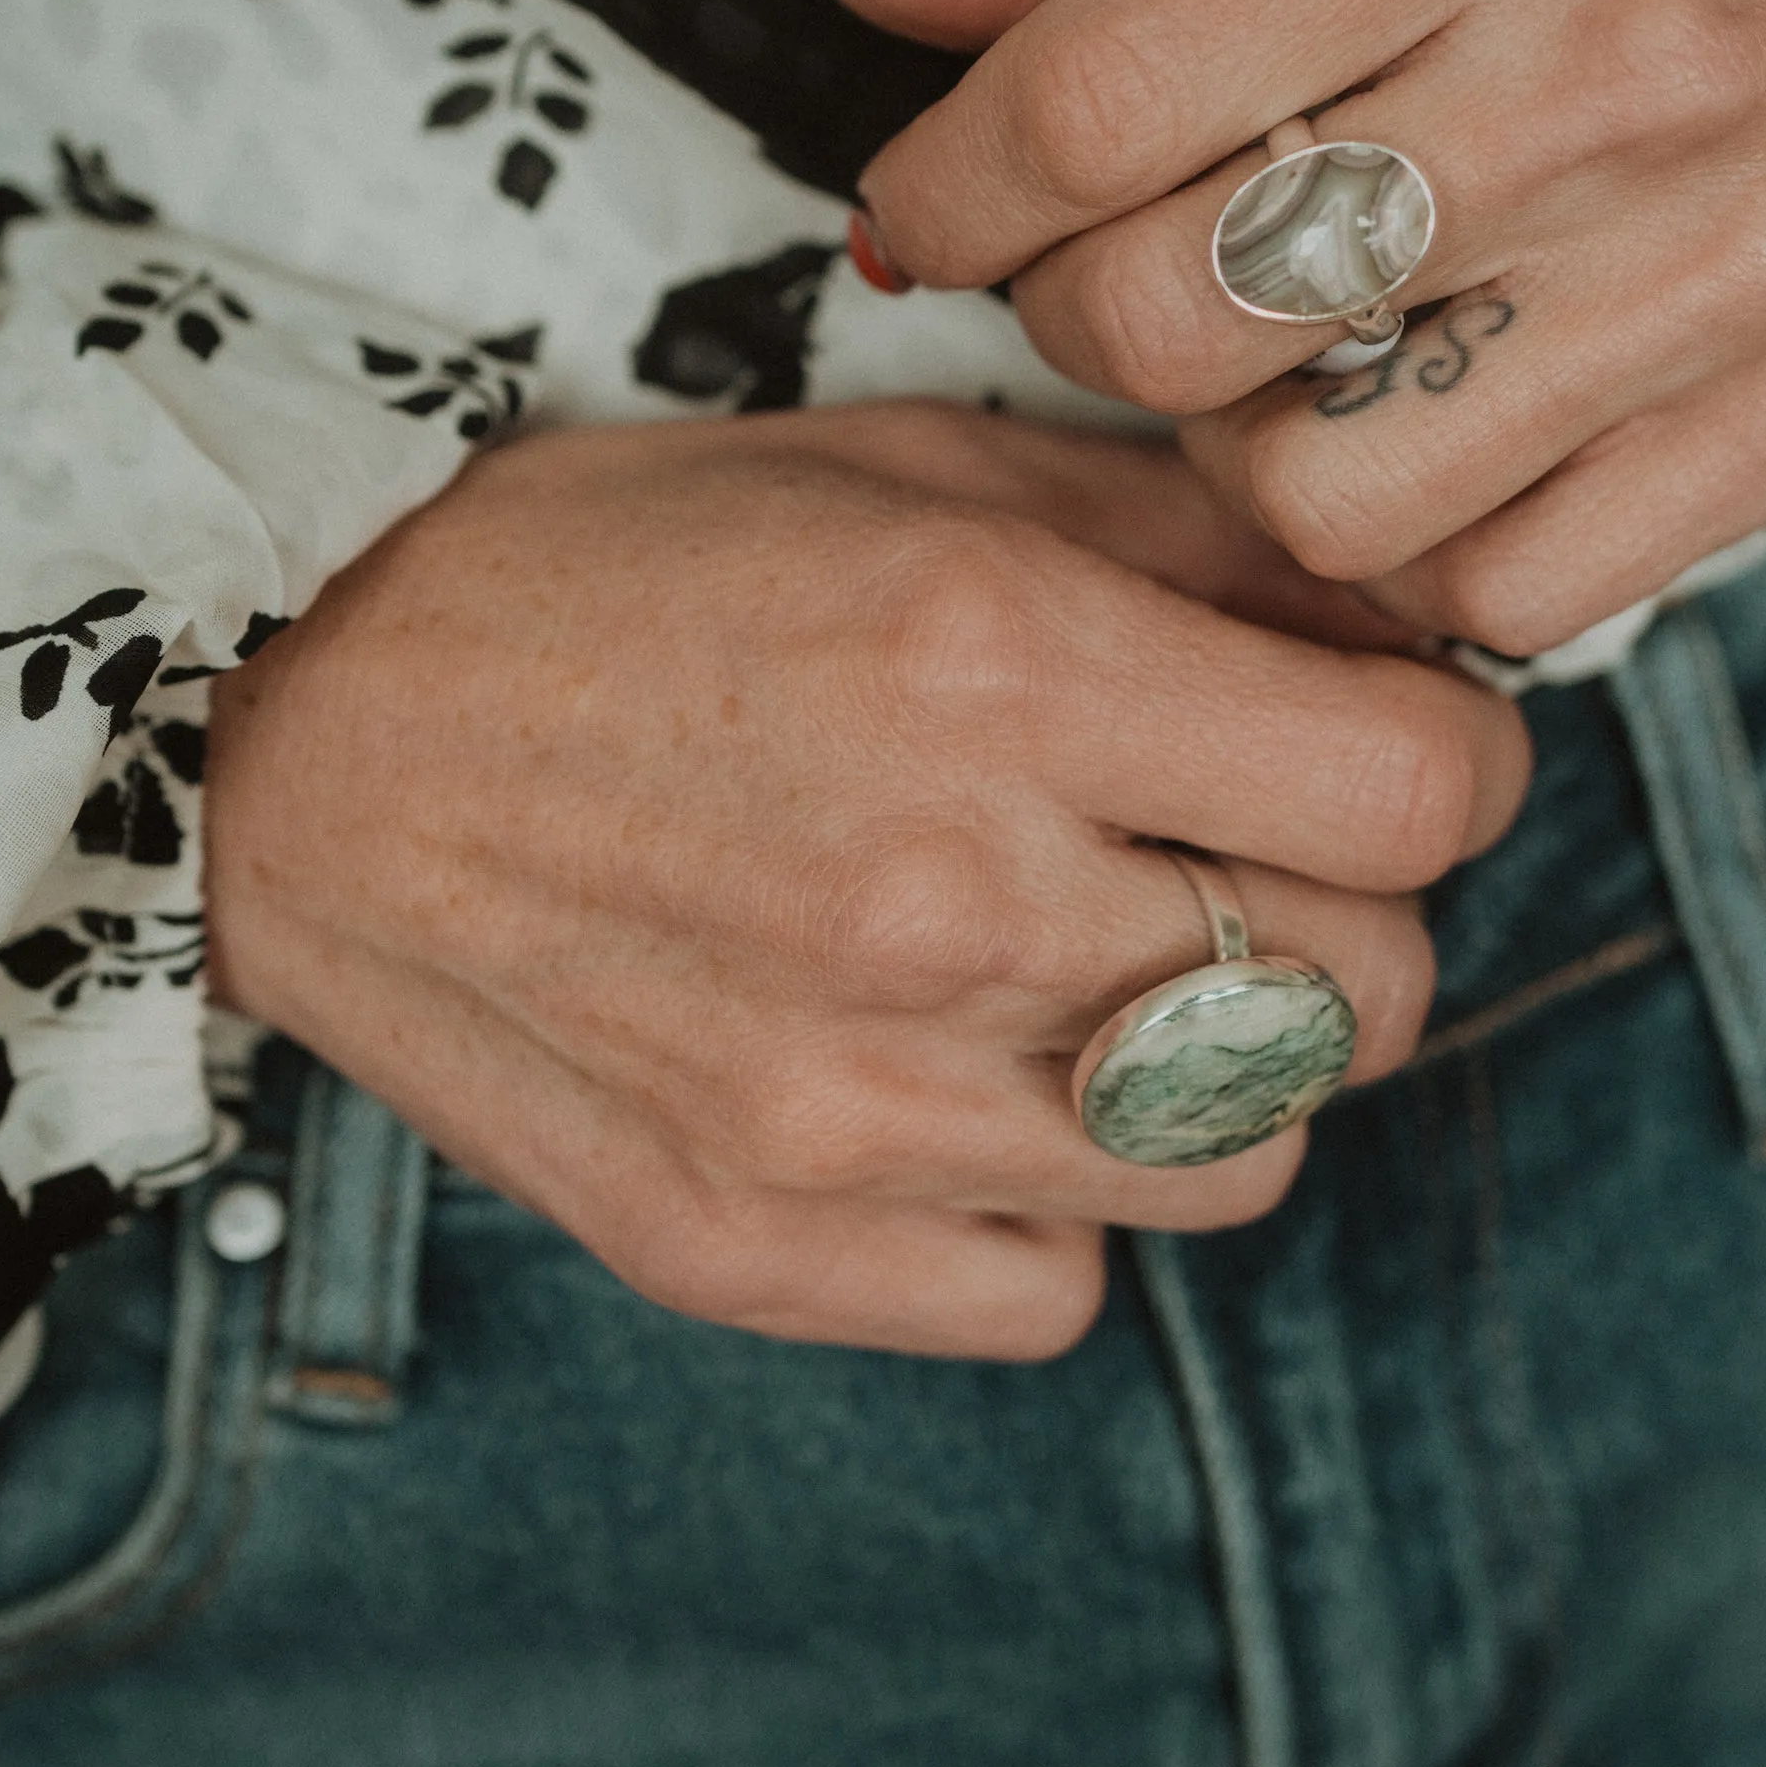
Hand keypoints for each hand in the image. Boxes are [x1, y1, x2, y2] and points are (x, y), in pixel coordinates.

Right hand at [206, 404, 1528, 1359]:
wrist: (312, 740)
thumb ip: (1199, 551)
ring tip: (1091, 966)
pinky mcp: (764, 1248)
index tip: (1398, 749)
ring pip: (1245, 1166)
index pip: (1422, 795)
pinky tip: (964, 1081)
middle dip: (1348, 913)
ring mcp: (852, 1106)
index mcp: (1002, 668)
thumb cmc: (631, 576)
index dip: (1453, 764)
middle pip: (1370, 996)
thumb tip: (1427, 641)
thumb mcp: (922, 475)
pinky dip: (1054, 1204)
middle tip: (1236, 852)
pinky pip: (1063, 1291)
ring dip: (1218, 1067)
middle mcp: (948, 901)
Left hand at [759, 0, 1765, 653]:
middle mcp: (1599, 64)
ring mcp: (1713, 264)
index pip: (1090, 101)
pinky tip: (1426, 435)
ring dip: (1238, 453)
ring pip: (1321, 495)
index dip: (950, 182)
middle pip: (1174, 316)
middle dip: (1070, 313)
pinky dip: (1416, 549)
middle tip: (1107, 263)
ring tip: (1280, 359)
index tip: (933, 199)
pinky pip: (1503, 596)